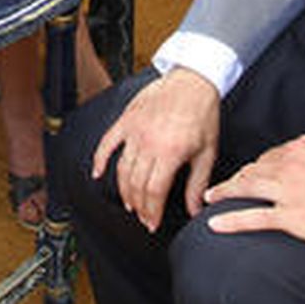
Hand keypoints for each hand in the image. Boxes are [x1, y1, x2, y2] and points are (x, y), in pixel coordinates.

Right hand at [91, 69, 219, 231]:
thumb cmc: (204, 114)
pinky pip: (107, 142)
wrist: (194, 79)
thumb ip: (197, 184)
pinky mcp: (127, 119)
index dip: (151, 212)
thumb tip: (195, 211)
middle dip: (139, 206)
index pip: (153, 192)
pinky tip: (97, 174)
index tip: (152, 223)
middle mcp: (148, 143)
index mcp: (170, 152)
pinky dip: (100, 159)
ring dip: (124, 190)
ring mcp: (134, 130)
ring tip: (130, 204)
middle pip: (136, 184)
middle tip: (143, 217)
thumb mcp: (207, 152)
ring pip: (121, 168)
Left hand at [203, 134, 304, 248]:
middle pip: (252, 170)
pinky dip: (231, 220)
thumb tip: (304, 142)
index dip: (257, 168)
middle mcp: (288, 166)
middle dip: (236, 178)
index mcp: (300, 148)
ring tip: (211, 198)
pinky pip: (254, 217)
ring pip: (246, 189)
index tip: (251, 175)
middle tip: (224, 187)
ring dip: (225, 193)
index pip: (268, 156)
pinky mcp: (291, 216)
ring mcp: (288, 192)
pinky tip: (215, 223)